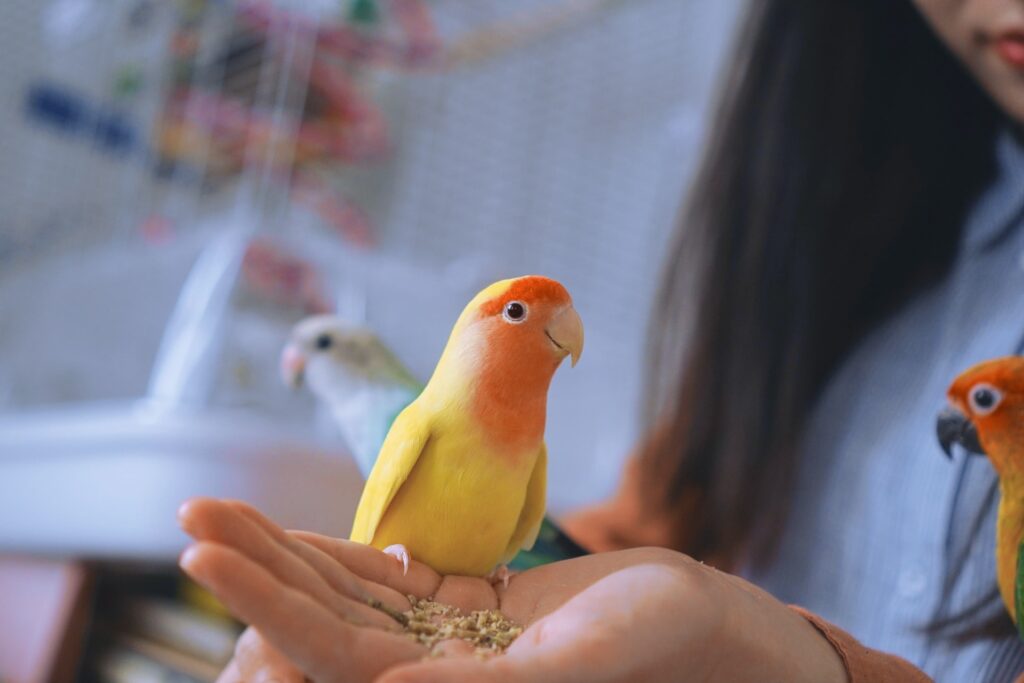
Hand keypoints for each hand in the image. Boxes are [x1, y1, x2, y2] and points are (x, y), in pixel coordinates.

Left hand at [178, 498, 844, 682]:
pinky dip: (341, 551)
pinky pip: (391, 578)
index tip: (203, 554)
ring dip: (284, 553)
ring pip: (349, 595)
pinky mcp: (470, 608)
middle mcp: (435, 679)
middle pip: (323, 621)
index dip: (267, 603)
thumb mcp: (578, 661)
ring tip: (216, 510)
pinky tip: (293, 532)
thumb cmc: (664, 646)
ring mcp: (448, 642)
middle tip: (190, 513)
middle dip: (256, 569)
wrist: (710, 629)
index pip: (334, 654)